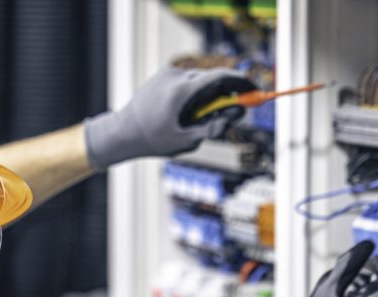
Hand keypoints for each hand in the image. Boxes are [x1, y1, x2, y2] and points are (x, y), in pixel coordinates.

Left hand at [83, 67, 255, 170]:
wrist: (122, 132)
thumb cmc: (152, 140)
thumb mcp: (186, 141)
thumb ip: (213, 128)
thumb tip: (235, 115)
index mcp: (182, 90)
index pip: (220, 77)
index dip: (242, 82)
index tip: (255, 89)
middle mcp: (175, 77)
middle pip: (212, 79)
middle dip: (226, 94)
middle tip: (234, 110)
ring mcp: (167, 74)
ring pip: (200, 81)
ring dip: (208, 96)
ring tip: (197, 119)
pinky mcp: (162, 77)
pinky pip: (187, 82)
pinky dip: (194, 94)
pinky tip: (184, 113)